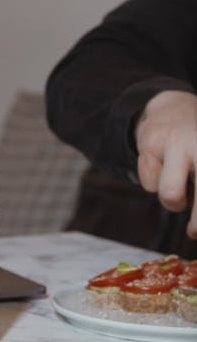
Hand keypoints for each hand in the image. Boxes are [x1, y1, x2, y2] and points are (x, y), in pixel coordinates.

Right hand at [135, 90, 196, 236]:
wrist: (169, 109)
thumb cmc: (193, 147)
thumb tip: (196, 231)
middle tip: (194, 232)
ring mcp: (174, 141)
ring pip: (170, 194)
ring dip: (173, 201)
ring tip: (177, 190)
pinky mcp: (149, 142)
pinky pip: (149, 183)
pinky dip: (153, 182)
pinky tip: (159, 167)